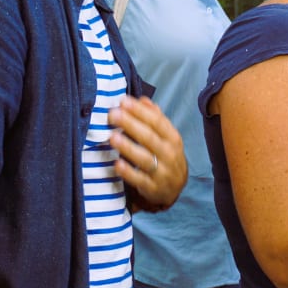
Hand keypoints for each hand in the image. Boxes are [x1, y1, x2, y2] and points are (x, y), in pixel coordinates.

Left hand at [107, 96, 186, 212]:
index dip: (140, 111)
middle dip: (131, 124)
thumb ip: (155, 118)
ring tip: (113, 137)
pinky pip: (140, 180)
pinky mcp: (152, 188)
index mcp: (173, 138)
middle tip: (113, 114)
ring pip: (145, 158)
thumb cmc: (165, 156)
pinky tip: (117, 164)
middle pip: (150, 137)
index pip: (157, 122)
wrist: (174, 187)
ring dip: (128, 147)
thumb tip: (143, 99)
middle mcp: (169, 154)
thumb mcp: (166, 137)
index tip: (123, 101)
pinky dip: (129, 172)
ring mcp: (162, 171)